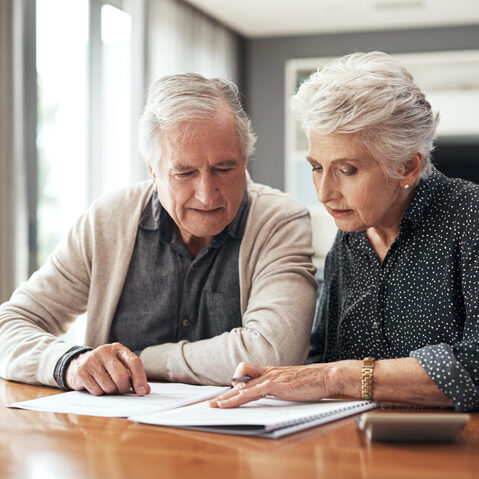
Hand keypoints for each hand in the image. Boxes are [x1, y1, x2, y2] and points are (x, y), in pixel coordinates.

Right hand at [65, 343, 150, 395]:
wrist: (78, 363)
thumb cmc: (105, 367)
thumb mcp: (121, 367)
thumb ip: (134, 377)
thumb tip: (145, 390)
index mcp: (119, 349)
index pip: (134, 362)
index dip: (140, 378)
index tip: (141, 392)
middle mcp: (105, 351)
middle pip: (121, 376)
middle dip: (124, 388)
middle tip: (122, 390)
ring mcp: (92, 360)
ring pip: (109, 386)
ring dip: (111, 391)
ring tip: (107, 385)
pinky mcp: (82, 371)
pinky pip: (97, 391)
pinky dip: (100, 393)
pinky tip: (96, 385)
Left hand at [209, 361, 331, 407]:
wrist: (326, 376)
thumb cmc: (311, 381)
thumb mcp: (291, 383)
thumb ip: (278, 387)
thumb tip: (269, 394)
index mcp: (271, 373)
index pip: (246, 377)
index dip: (234, 386)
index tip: (224, 396)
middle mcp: (269, 373)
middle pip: (240, 382)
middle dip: (225, 395)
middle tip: (211, 404)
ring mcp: (272, 377)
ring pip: (244, 387)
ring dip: (229, 397)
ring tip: (217, 406)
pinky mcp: (278, 384)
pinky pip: (256, 390)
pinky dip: (244, 395)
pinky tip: (236, 400)